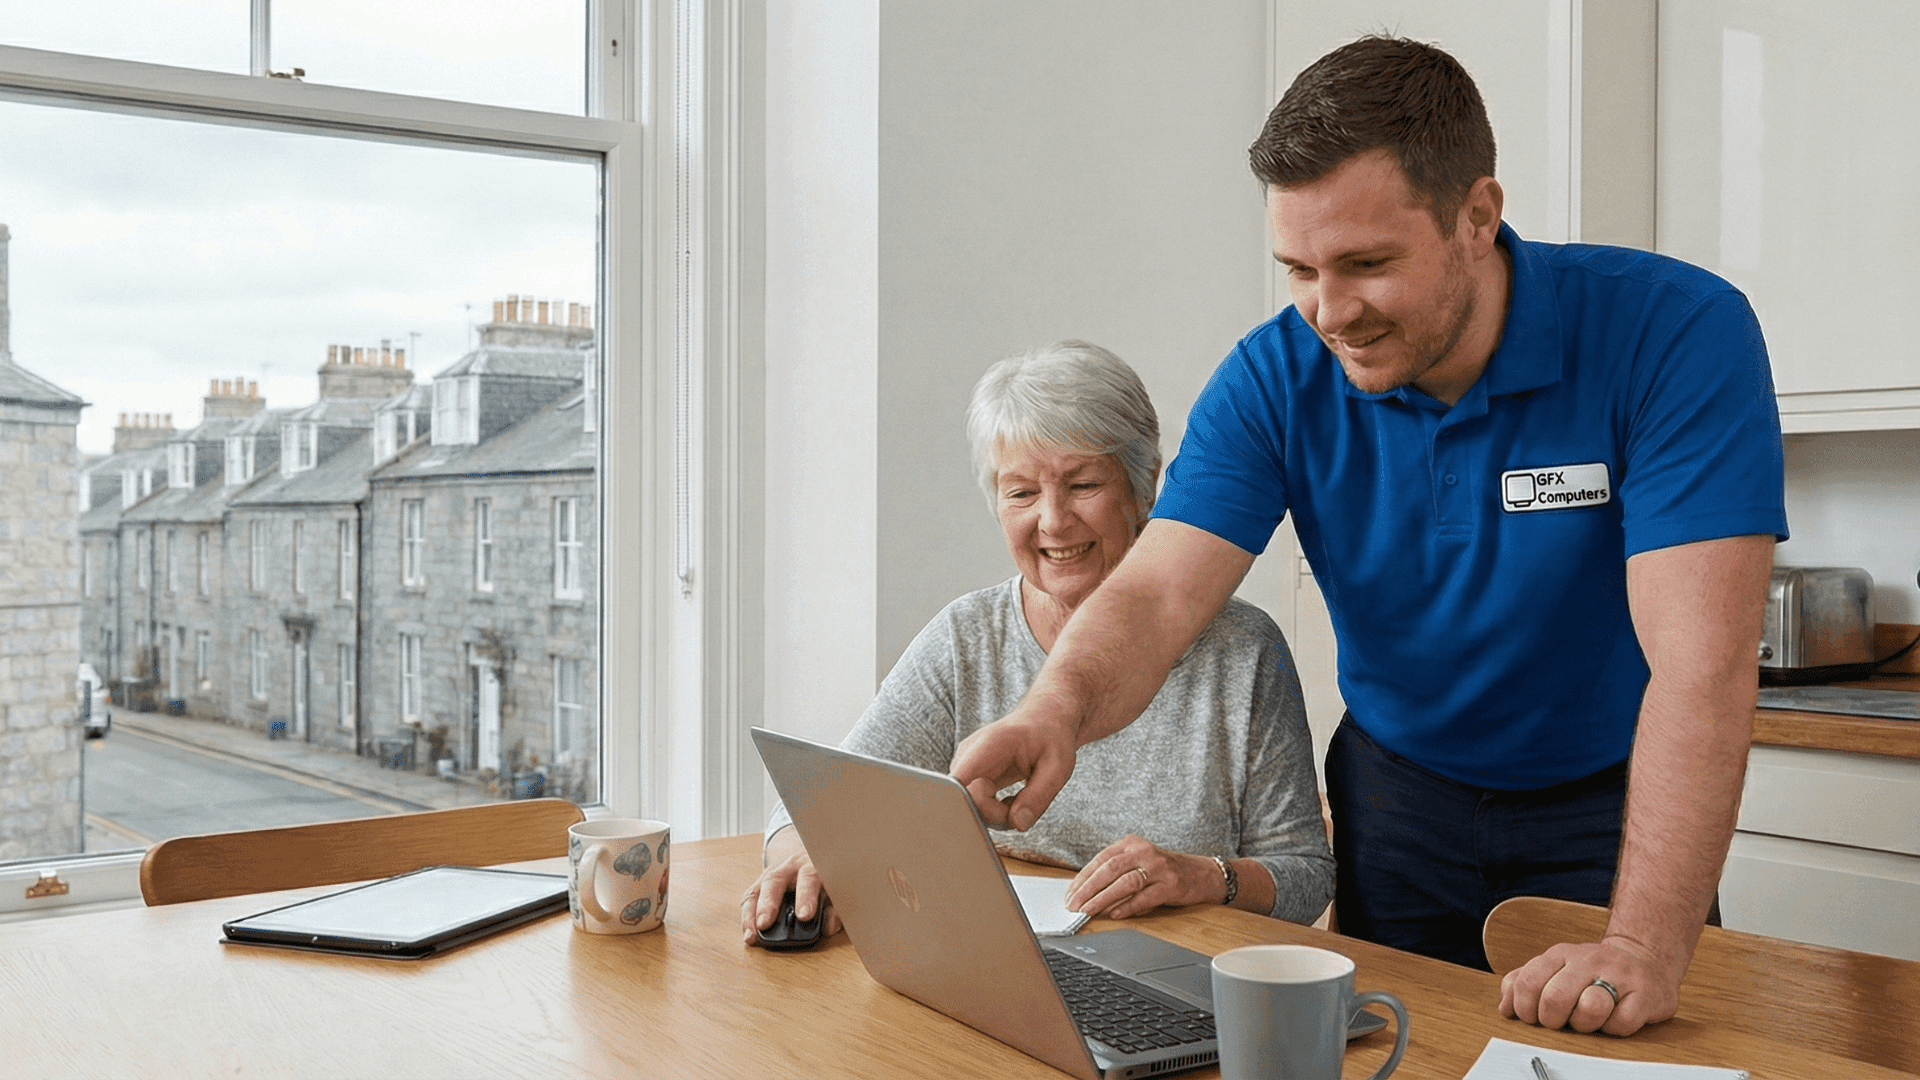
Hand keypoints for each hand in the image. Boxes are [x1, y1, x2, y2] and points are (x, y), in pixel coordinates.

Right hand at [740, 830, 841, 944]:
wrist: (812, 854)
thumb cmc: (827, 877)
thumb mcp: (837, 888)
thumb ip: (836, 908)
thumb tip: (828, 927)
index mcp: (812, 864)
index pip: (809, 877)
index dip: (806, 896)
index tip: (804, 916)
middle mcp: (789, 866)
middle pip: (775, 880)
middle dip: (769, 903)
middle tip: (764, 924)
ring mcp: (772, 873)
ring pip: (758, 889)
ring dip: (753, 913)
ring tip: (752, 935)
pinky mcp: (761, 884)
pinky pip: (750, 898)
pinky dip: (747, 916)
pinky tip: (749, 933)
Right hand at [950, 710, 1077, 830]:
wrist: (1044, 720)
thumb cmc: (1051, 737)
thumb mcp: (1057, 766)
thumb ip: (1039, 796)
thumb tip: (1018, 824)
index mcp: (989, 745)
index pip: (959, 782)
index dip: (971, 806)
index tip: (1001, 816)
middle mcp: (969, 755)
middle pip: (966, 800)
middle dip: (996, 815)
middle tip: (1025, 809)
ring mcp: (966, 766)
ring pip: (970, 805)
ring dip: (997, 813)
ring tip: (1022, 800)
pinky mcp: (969, 777)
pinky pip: (975, 803)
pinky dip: (995, 810)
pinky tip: (1013, 800)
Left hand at [1064, 836, 1223, 919]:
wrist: (1200, 874)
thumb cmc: (1161, 871)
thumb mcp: (1137, 864)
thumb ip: (1114, 875)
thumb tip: (1084, 895)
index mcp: (1131, 843)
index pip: (1100, 860)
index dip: (1082, 878)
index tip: (1069, 894)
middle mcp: (1144, 852)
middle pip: (1110, 869)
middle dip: (1088, 889)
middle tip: (1074, 905)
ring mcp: (1159, 867)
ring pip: (1125, 883)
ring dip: (1103, 899)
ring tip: (1089, 911)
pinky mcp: (1171, 885)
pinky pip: (1145, 897)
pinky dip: (1127, 907)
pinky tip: (1114, 914)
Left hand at [1498, 936, 1682, 1035]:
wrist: (1644, 959)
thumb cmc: (1591, 971)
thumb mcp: (1554, 968)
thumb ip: (1524, 983)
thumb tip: (1505, 1007)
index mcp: (1560, 954)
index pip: (1528, 982)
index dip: (1524, 1008)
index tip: (1531, 1018)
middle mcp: (1588, 960)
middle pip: (1554, 998)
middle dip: (1552, 1020)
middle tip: (1560, 1022)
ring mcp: (1618, 975)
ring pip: (1589, 1009)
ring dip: (1584, 1024)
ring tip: (1588, 1019)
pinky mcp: (1644, 994)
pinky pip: (1621, 1022)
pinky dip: (1613, 1028)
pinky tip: (1613, 1018)